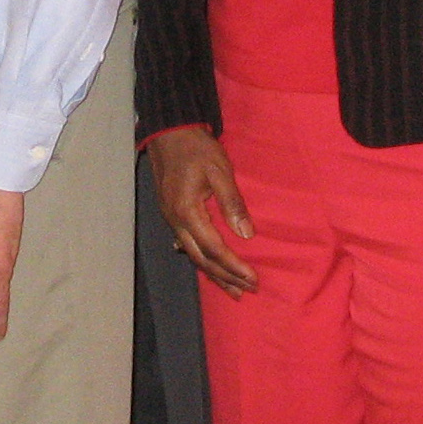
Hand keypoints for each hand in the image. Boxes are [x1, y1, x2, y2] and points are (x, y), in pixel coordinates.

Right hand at [147, 127, 256, 295]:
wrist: (170, 132)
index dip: (234, 266)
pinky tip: (209, 267)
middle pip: (201, 258)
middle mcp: (175, 220)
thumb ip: (232, 203)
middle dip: (225, 277)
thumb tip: (245, 234)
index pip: (214, 248)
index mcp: (187, 211)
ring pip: (192, 254)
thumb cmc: (197, 149)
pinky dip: (202, 259)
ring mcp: (170, 218)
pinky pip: (186, 245)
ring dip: (213, 273)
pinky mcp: (171, 214)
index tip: (253, 279)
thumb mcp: (220, 171)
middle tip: (247, 291)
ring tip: (233, 290)